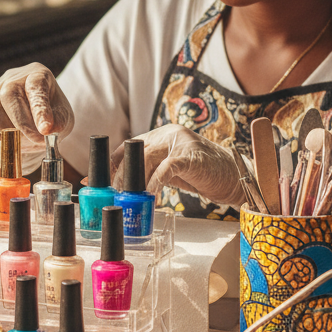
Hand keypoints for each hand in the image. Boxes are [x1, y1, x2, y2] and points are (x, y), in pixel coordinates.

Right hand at [0, 63, 73, 173]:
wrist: (33, 120)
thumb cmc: (51, 115)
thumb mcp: (63, 118)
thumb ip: (60, 122)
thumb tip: (49, 130)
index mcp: (39, 75)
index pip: (36, 86)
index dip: (40, 108)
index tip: (46, 130)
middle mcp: (15, 77)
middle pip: (9, 93)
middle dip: (22, 122)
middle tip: (35, 140)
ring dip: (6, 128)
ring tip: (22, 139)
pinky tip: (9, 137)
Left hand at [110, 124, 242, 206]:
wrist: (235, 176)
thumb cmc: (204, 174)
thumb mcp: (174, 169)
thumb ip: (153, 170)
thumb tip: (126, 187)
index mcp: (163, 135)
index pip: (129, 146)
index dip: (111, 163)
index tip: (96, 180)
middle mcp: (170, 134)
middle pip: (134, 152)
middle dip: (120, 175)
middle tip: (114, 194)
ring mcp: (181, 142)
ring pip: (147, 158)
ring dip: (135, 181)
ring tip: (129, 197)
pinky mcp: (192, 157)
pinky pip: (166, 169)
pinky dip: (154, 183)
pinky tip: (150, 195)